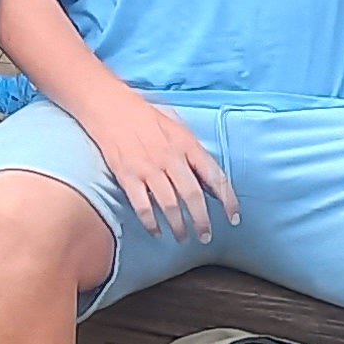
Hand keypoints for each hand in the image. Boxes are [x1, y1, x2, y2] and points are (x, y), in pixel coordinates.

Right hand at [76, 98, 236, 242]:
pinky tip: (156, 232)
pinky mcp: (127, 175)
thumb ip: (193, 152)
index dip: (228, 199)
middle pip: (192, 196)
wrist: (109, 106)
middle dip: (202, 220)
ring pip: (169, 204)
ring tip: (182, 238)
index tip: (234, 217)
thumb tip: (208, 181)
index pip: (215, 176)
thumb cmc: (146, 115)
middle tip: (205, 236)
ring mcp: (148, 167)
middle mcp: (170, 157)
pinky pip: (142, 206)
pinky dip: (151, 223)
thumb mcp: (177, 126)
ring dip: (178, 226)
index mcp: (187, 144)